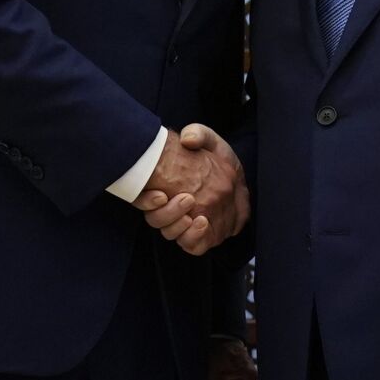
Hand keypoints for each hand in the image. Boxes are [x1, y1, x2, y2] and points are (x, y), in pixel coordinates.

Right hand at [134, 124, 248, 254]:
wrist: (238, 175)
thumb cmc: (218, 157)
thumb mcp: (208, 139)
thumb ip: (198, 133)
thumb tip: (186, 139)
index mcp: (163, 186)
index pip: (142, 199)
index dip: (144, 201)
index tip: (160, 195)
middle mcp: (168, 206)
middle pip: (156, 220)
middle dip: (168, 214)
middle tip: (187, 199)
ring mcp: (184, 223)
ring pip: (171, 234)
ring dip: (180, 227)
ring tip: (197, 215)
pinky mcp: (202, 236)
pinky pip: (191, 246)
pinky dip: (194, 238)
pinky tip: (203, 223)